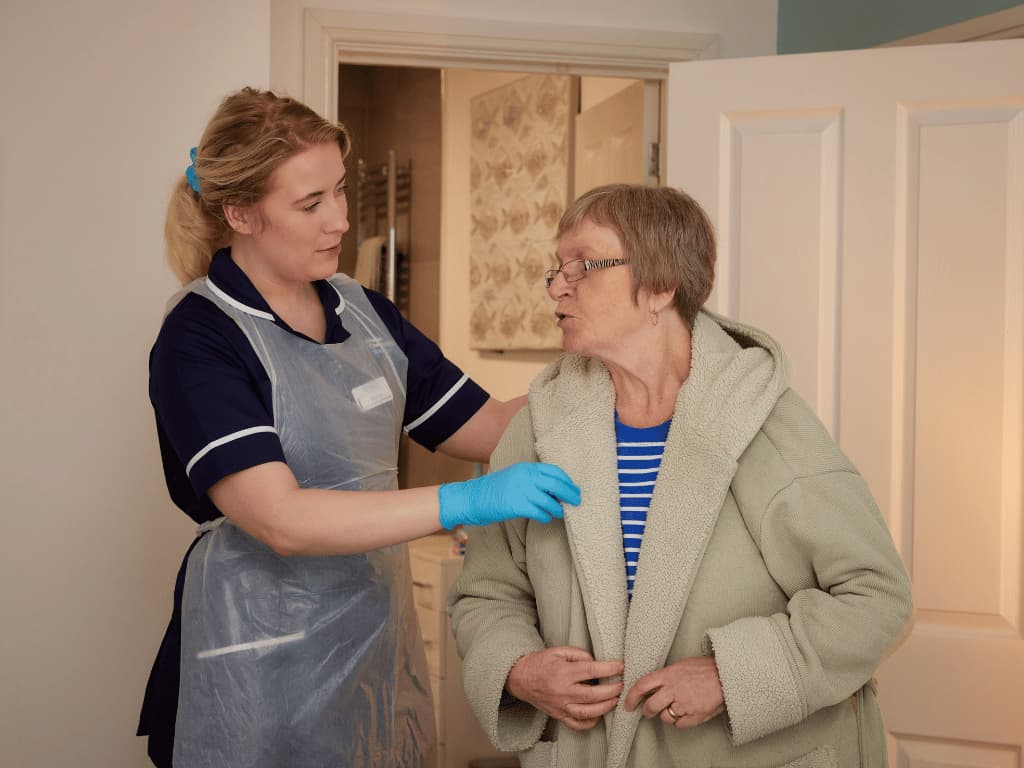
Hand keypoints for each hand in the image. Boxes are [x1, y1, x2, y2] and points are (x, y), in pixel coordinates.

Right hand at [438, 462, 579, 529]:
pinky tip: (546, 518)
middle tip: (577, 501)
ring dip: (558, 508)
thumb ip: (531, 479)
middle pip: (556, 484)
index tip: (573, 488)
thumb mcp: (513, 476)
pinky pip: (539, 512)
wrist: (471, 498)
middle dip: (570, 494)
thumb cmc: (493, 490)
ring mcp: (521, 491)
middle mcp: (525, 477)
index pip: (554, 471)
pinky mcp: (516, 505)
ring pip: (550, 500)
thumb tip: (553, 488)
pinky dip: (545, 516)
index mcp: (525, 468)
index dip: (567, 481)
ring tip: (561, 513)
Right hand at [506, 646, 623, 730]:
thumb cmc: (540, 663)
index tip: (621, 666)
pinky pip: (577, 724)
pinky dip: (590, 722)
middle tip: (621, 685)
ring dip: (605, 707)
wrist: (520, 678)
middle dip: (612, 690)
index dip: (609, 668)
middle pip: (592, 695)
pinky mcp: (558, 715)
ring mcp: (560, 706)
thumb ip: (578, 654)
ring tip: (614, 700)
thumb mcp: (558, 651)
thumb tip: (595, 663)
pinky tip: (598, 714)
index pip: (591, 671)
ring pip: (587, 712)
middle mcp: (562, 691)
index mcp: (563, 672)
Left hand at [623, 656, 724, 728]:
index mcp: (668, 675)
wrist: (726, 674)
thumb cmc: (705, 668)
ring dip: (666, 715)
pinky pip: (680, 724)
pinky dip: (681, 721)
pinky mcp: (695, 715)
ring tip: (676, 707)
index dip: (631, 696)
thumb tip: (653, 685)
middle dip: (647, 711)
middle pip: (650, 706)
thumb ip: (666, 676)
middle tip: (648, 712)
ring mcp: (684, 703)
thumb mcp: (680, 665)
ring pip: (665, 717)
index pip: (642, 685)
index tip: (628, 704)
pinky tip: (687, 712)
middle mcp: (674, 689)